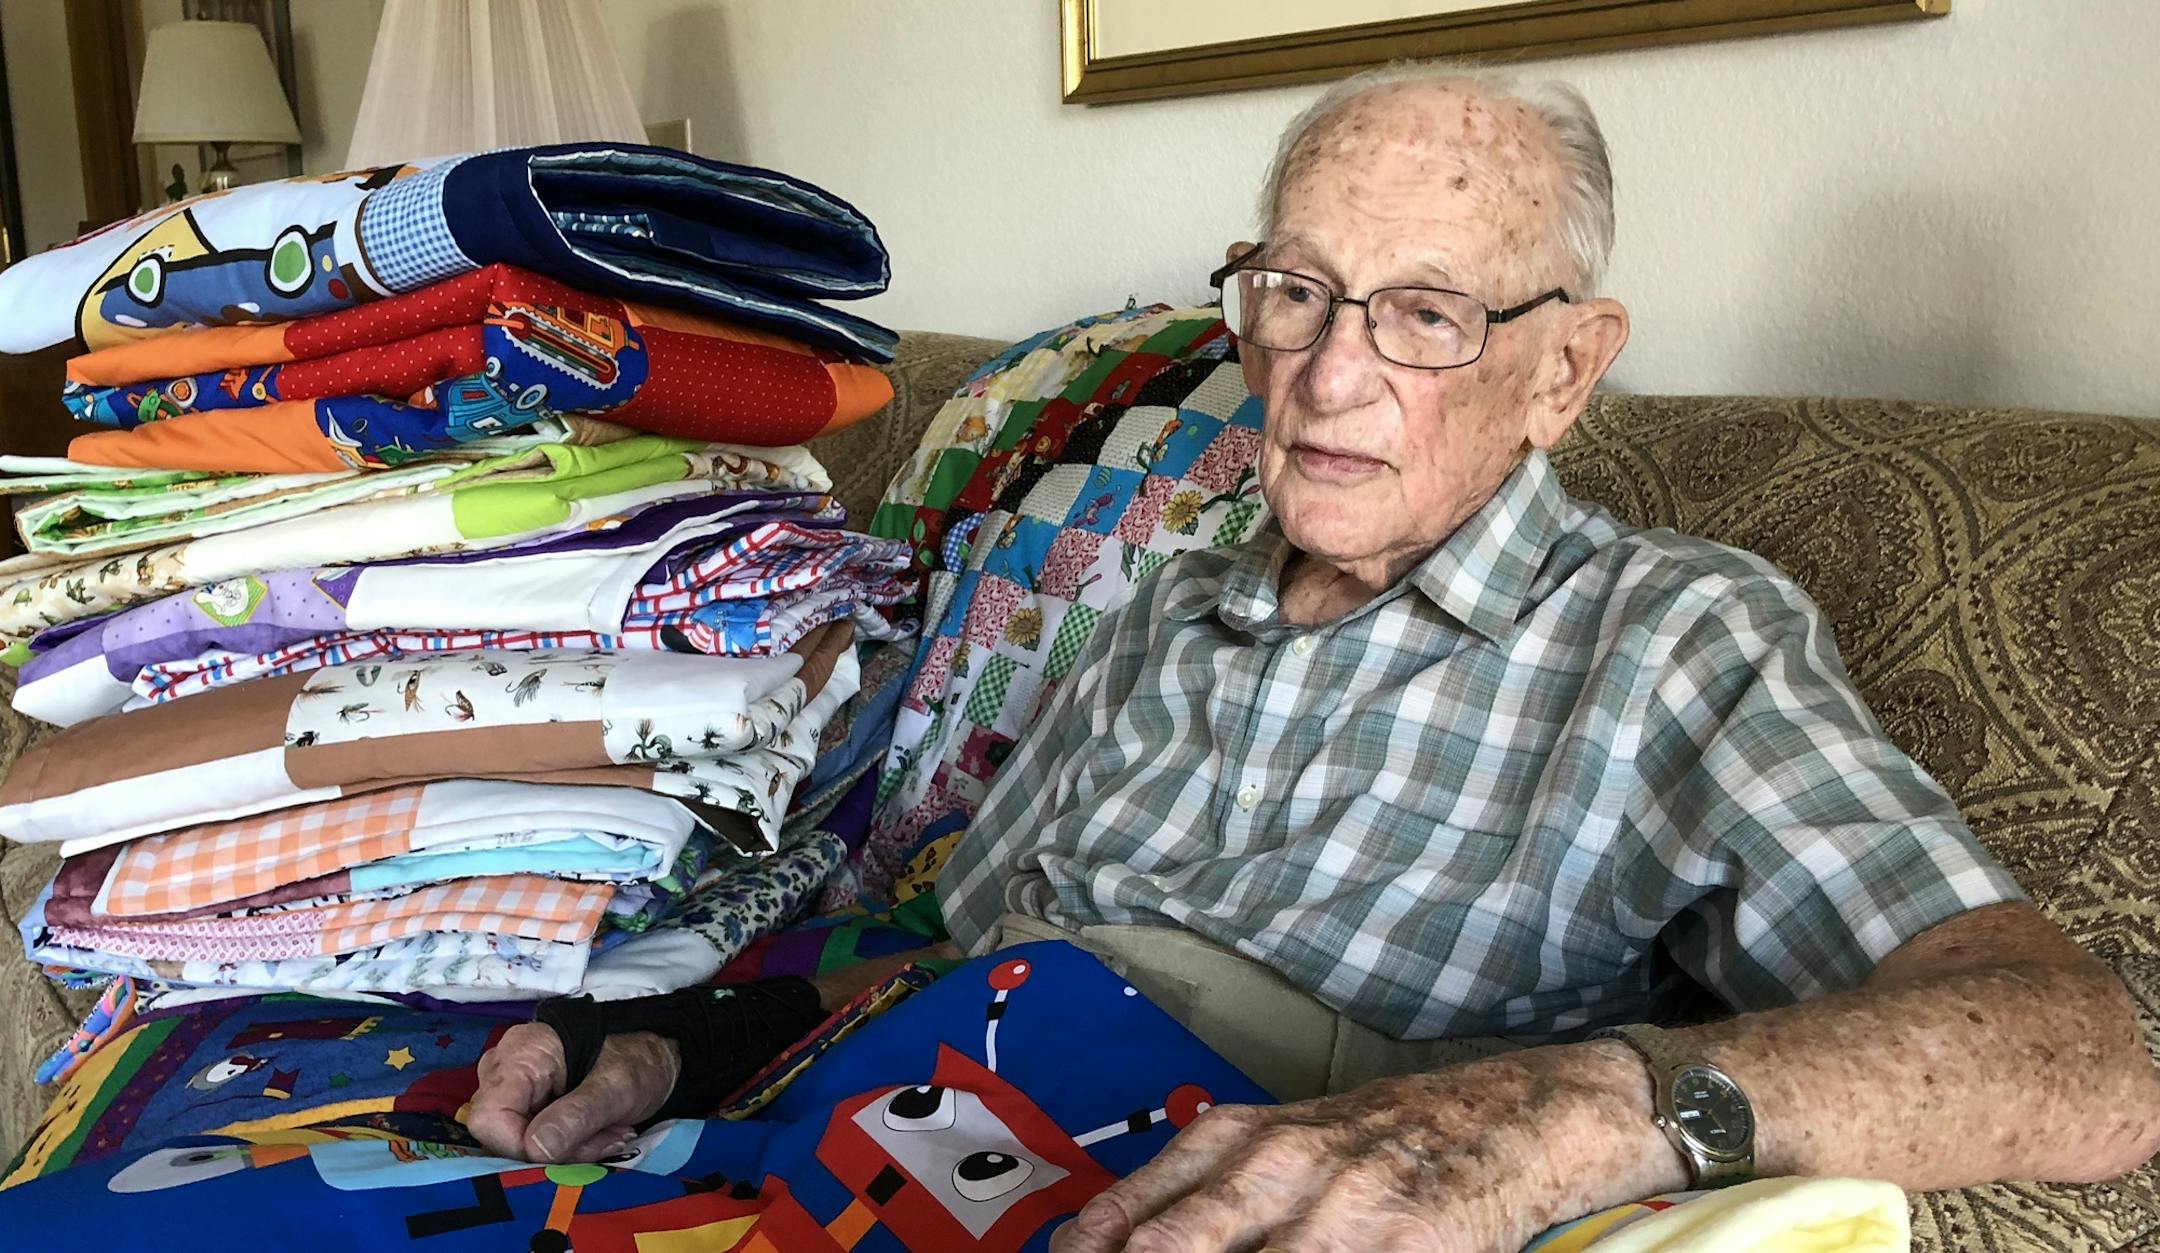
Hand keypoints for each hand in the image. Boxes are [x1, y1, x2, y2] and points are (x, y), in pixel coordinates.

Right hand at [464, 1024, 680, 1162]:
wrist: (653, 1048)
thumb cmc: (637, 1055)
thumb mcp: (617, 1086)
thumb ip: (577, 1116)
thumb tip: (535, 1149)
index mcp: (521, 1054)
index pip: (489, 1119)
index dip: (520, 1147)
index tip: (569, 1151)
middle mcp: (504, 1069)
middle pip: (501, 1133)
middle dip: (553, 1150)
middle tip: (603, 1140)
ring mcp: (513, 1087)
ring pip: (517, 1141)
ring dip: (564, 1150)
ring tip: (607, 1134)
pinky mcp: (526, 1104)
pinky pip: (530, 1138)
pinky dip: (565, 1145)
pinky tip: (596, 1134)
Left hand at [1048, 1043, 1680, 1252]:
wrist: (1514, 1115)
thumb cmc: (1382, 1141)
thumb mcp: (1277, 1146)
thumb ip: (1192, 1193)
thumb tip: (1098, 1243)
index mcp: (1232, 1142)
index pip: (1124, 1222)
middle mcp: (1278, 1167)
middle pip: (1172, 1248)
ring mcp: (1344, 1206)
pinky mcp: (1411, 1241)